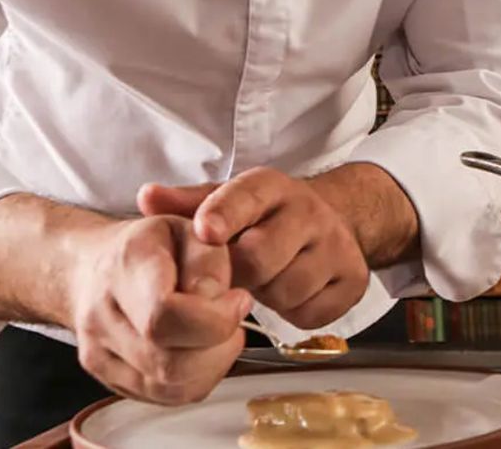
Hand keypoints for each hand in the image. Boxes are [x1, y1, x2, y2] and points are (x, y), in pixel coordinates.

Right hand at [67, 214, 252, 404]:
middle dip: (220, 345)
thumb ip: (208, 260)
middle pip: (170, 362)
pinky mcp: (110, 380)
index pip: (163, 315)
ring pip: (172, 386)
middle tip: (234, 316)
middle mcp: (103, 315)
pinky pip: (167, 396)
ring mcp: (101, 353)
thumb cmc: (148, 246)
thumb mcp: (187, 227)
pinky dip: (198, 378)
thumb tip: (218, 299)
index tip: (239, 300)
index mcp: (125, 266)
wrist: (92, 266)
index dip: (215, 318)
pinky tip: (203, 349)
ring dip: (213, 364)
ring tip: (219, 330)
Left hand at [138, 168, 369, 330]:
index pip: (247, 196)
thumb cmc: (264, 218)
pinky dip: (295, 313)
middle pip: (260, 256)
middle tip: (237, 271)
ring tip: (267, 278)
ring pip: (287, 290)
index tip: (205, 230)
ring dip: (268, 294)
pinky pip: (311, 314)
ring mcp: (337, 245)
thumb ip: (185, 204)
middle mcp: (309, 210)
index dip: (224, 214)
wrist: (332, 221)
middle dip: (240, 273)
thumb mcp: (225, 201)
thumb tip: (146, 197)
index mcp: (271, 186)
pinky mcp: (354, 280)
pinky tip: (291, 292)